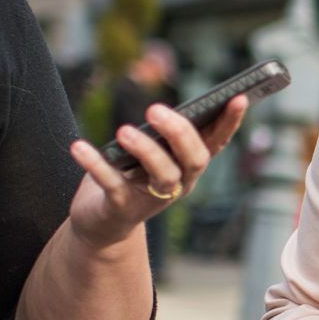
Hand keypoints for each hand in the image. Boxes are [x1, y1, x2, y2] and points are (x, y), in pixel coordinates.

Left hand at [65, 96, 248, 247]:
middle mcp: (178, 184)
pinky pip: (112, 185)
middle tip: (156, 109)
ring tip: (123, 131)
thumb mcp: (149, 152)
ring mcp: (152, 199)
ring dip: (146, 151)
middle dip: (180, 134)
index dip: (230, 123)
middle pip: (194, 161)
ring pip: (163, 176)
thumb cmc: (130, 176)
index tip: (239, 97)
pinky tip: (79, 146)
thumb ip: (160, 136)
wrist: (101, 222)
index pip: (217, 143)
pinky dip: (95, 165)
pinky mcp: (122, 208)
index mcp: (188, 166)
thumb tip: (161, 110)